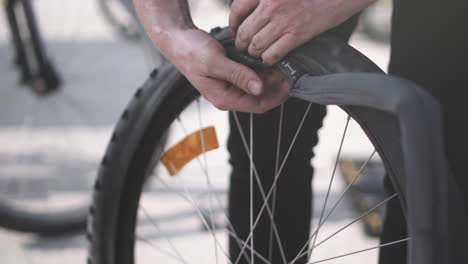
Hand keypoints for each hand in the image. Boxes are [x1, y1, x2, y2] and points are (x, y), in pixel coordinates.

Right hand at [162, 28, 287, 112]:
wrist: (178, 40)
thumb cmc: (191, 51)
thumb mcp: (215, 62)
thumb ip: (238, 75)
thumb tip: (259, 88)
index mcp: (223, 98)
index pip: (257, 106)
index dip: (276, 97)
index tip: (288, 83)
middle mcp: (227, 96)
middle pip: (259, 99)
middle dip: (275, 87)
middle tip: (287, 70)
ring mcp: (229, 87)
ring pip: (257, 89)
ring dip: (270, 79)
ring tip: (280, 65)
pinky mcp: (230, 77)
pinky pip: (251, 79)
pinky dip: (262, 72)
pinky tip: (268, 63)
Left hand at [230, 0, 373, 64]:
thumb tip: (250, 12)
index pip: (237, 9)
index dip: (233, 24)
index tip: (236, 30)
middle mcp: (271, 4)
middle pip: (244, 31)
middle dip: (241, 43)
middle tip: (245, 47)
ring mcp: (284, 20)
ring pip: (255, 45)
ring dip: (254, 53)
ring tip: (258, 53)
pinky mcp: (298, 34)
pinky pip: (272, 54)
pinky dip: (268, 59)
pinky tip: (271, 56)